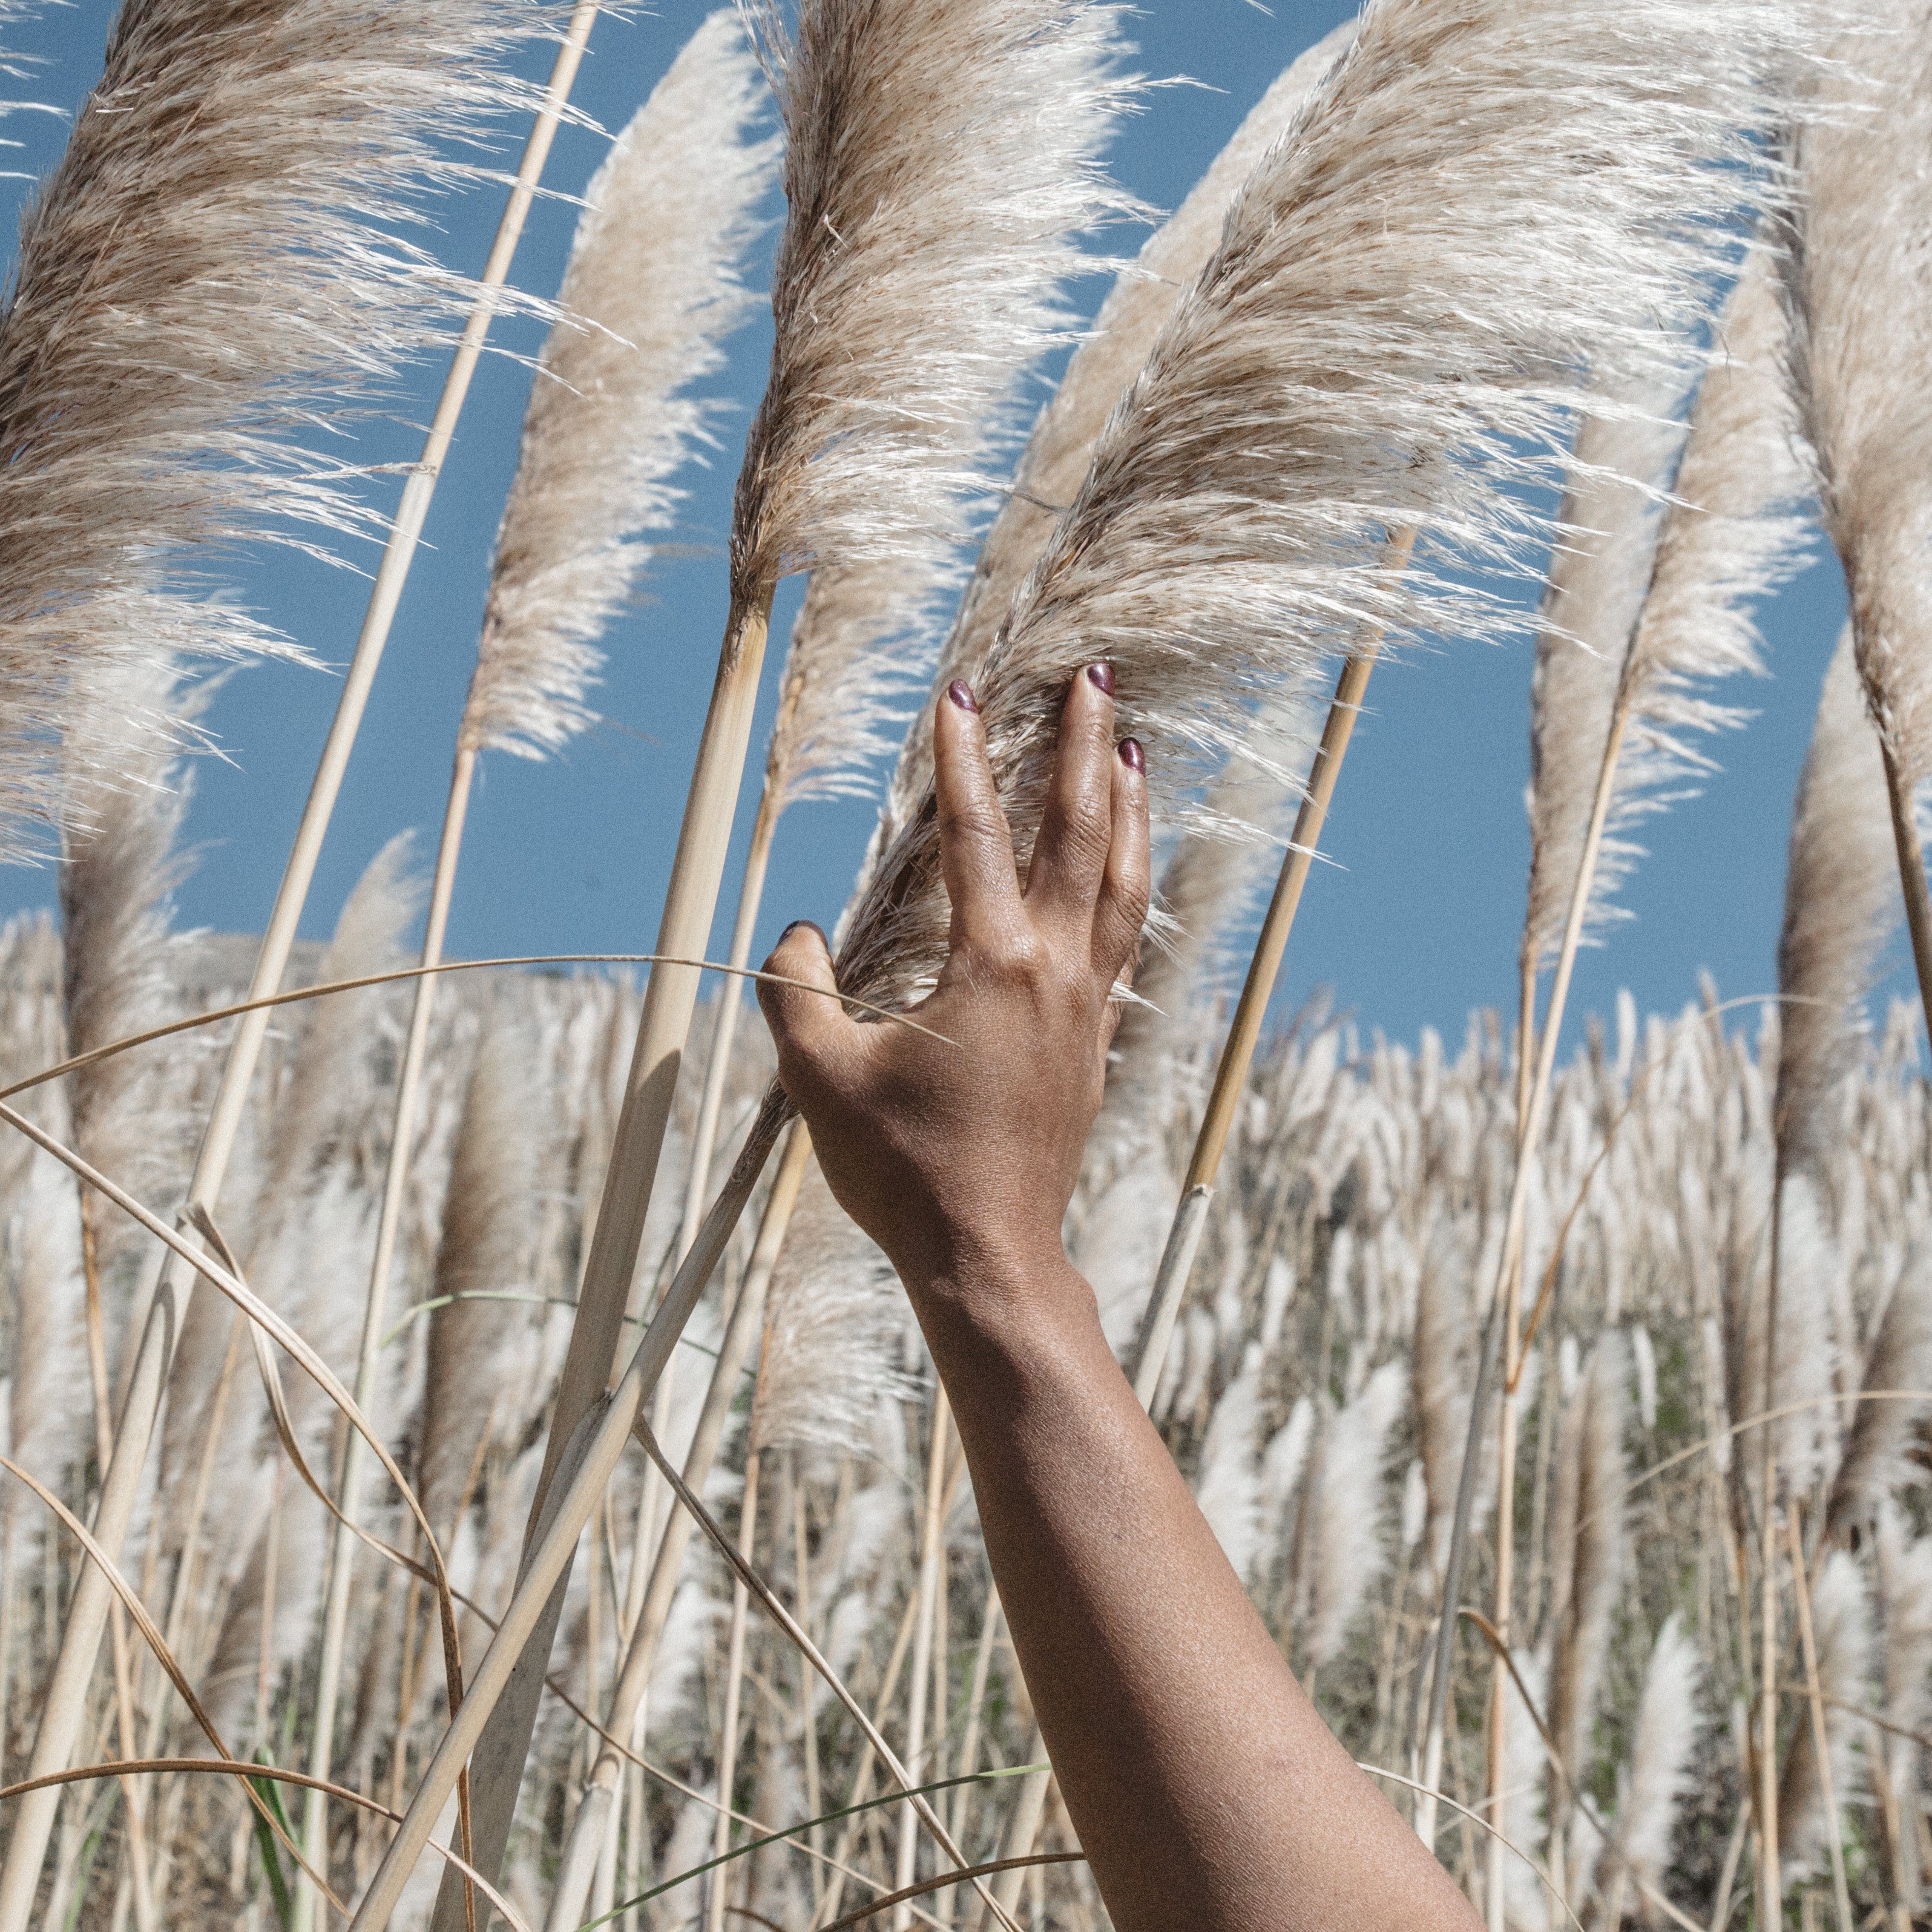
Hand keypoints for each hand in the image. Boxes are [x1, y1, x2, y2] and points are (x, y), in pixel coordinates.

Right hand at [757, 665, 1150, 1299]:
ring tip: (1133, 746)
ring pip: (1121, 878)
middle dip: (1085, 746)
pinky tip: (1124, 862)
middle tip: (1093, 677)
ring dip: (1128, 804)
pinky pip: (1123, 934)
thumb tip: (799, 933)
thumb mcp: (820, 1077)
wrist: (987, 1254)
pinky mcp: (1095, 1039)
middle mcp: (1054, 970)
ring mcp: (1085, 1004)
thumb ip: (798, 991)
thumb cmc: (903, 1171)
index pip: (976, 835)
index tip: (963, 693)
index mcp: (992, 965)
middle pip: (1081, 830)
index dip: (964, 759)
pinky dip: (1128, 878)